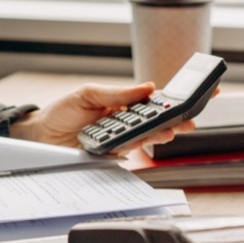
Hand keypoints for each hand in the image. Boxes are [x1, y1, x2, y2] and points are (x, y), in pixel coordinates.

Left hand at [7, 82, 196, 154]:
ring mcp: (122, 140)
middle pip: (158, 121)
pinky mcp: (113, 155)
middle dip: (178, 118)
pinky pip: (131, 149)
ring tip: (174, 127)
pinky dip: (142, 143)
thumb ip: (117, 94)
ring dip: (163, 132)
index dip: (178, 97)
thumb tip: (147, 87)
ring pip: (149, 137)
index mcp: (123, 104)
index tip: (202, 90)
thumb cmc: (62, 112)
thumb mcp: (88, 94)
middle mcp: (126, 123)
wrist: (41, 135)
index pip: (155, 100)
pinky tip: (150, 138)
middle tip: (191, 117)